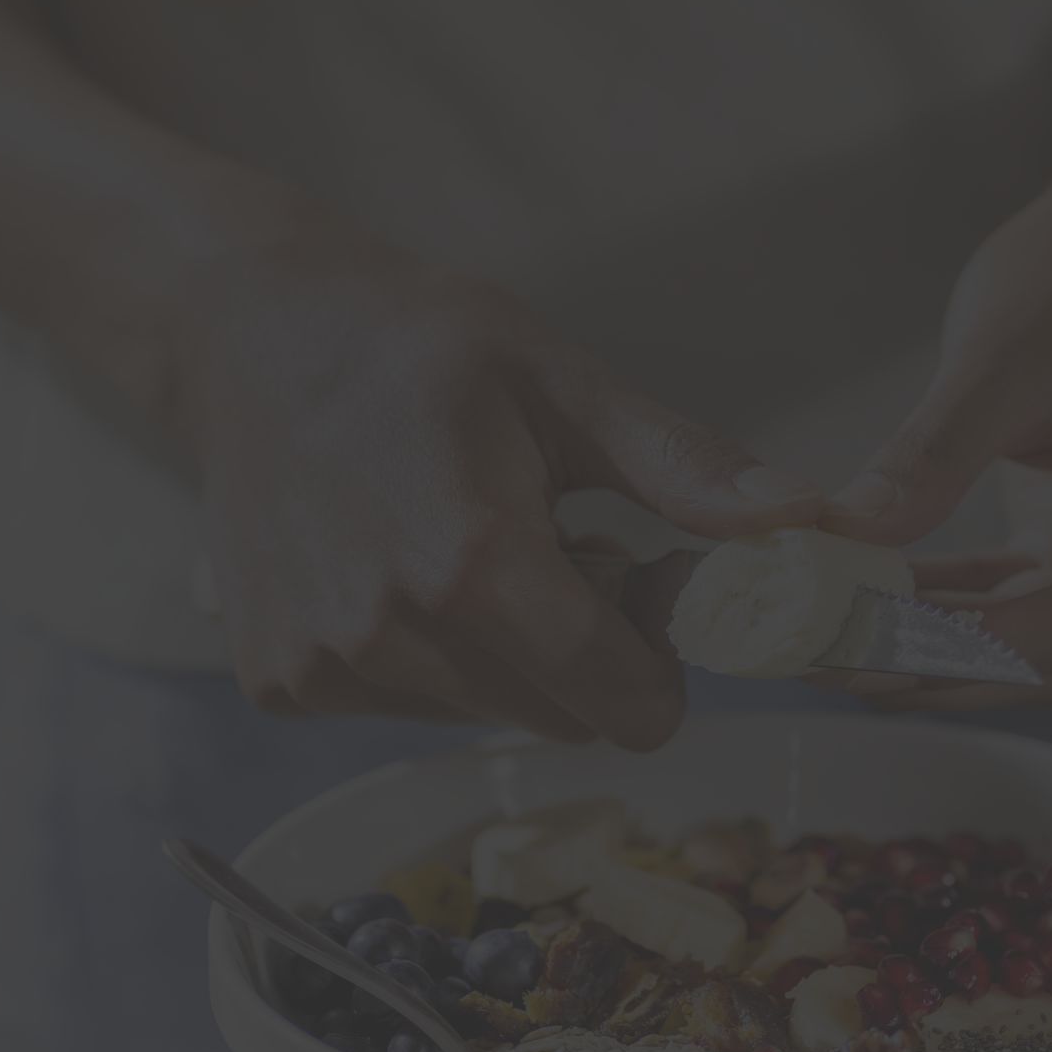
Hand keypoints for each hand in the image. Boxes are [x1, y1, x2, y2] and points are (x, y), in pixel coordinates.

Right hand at [167, 221, 821, 747]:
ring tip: (473, 548)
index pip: (622, 703)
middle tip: (557, 549)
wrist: (247, 333)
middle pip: (562, 718)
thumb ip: (685, 469)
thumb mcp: (565, 383)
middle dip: (586, 655)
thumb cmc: (416, 344)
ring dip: (507, 657)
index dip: (659, 664)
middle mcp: (387, 634)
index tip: (642, 593)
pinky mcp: (282, 683)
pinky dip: (430, 658)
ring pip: (487, 717)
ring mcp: (325, 667)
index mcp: (472, 564)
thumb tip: (804, 518)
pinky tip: (402, 569)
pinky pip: (409, 710)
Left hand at [821, 175, 1051, 709]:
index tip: (858, 647)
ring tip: (823, 646)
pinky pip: (1030, 618)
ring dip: (934, 656)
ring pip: (1044, 656)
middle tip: (819, 659)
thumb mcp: (1000, 353)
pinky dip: (950, 619)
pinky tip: (862, 614)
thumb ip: (929, 455)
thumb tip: (844, 541)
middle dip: (937, 665)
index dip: (964, 646)